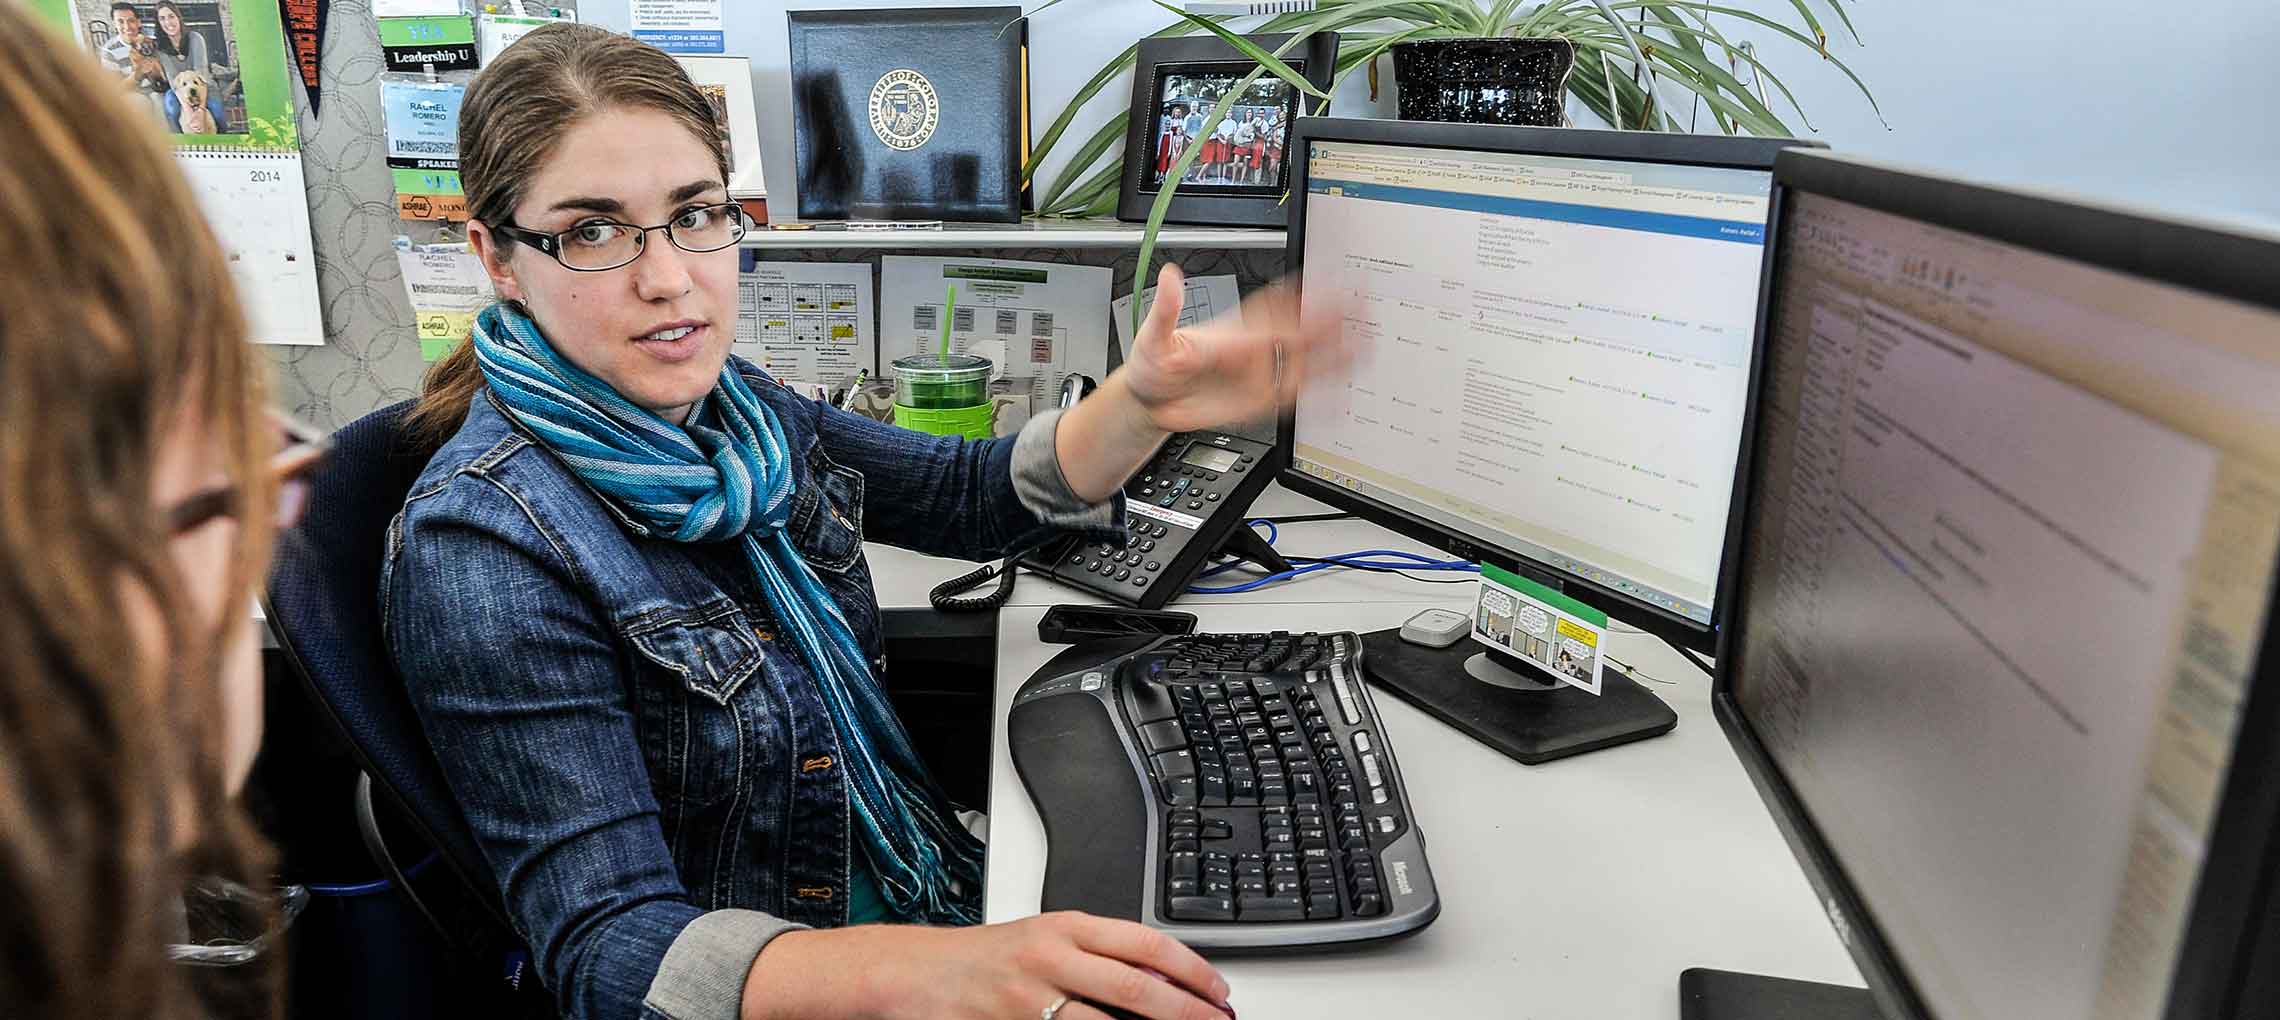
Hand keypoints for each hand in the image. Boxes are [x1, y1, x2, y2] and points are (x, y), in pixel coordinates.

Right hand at [744, 911, 1235, 1019]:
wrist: (910, 974)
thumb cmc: (978, 958)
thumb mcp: (1041, 939)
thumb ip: (1093, 953)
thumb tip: (1156, 977)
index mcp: (1064, 925)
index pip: (1144, 942)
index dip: (1190, 968)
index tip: (1219, 989)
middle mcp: (1051, 956)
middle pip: (1138, 987)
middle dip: (1188, 1010)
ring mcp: (1030, 998)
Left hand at [1120, 264, 1350, 434]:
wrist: (1150, 400)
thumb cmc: (1153, 364)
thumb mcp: (1153, 336)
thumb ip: (1167, 310)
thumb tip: (1170, 277)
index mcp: (1234, 332)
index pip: (1275, 311)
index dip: (1301, 295)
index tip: (1327, 282)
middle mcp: (1253, 349)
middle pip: (1300, 331)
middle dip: (1331, 319)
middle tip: (1362, 308)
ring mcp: (1259, 373)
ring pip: (1305, 362)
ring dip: (1334, 354)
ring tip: (1366, 346)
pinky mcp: (1258, 400)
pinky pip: (1293, 395)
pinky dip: (1317, 392)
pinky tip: (1339, 393)